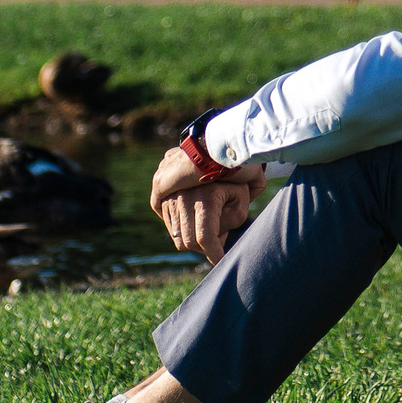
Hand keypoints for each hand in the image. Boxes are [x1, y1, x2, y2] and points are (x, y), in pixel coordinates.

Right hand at [147, 145, 263, 264]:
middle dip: (202, 247)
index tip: (220, 262)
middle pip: (186, 239)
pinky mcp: (160, 183)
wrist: (224, 140)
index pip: (205, 238)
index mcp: (204, 198)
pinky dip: (178, 221)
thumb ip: (228, 222)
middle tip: (216, 245)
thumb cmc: (240, 171)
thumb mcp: (241, 198)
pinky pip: (164, 214)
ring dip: (189, 234)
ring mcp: (169, 189)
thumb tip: (214, 241)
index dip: (213, 253)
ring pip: (174, 230)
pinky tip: (192, 217)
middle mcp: (182, 195)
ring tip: (207, 227)